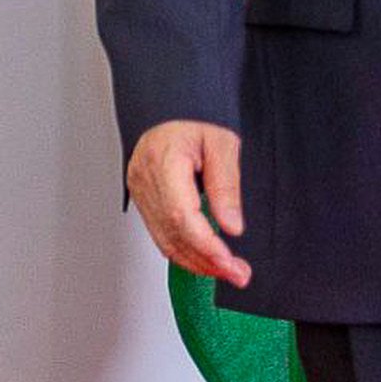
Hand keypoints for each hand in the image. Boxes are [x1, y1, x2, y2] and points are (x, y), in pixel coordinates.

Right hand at [126, 120, 252, 286]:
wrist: (171, 107)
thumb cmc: (195, 118)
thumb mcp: (223, 142)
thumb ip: (226, 185)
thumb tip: (232, 226)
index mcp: (163, 161)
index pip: (181, 215)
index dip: (205, 244)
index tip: (229, 261)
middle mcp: (145, 180)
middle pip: (172, 234)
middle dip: (207, 261)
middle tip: (239, 274)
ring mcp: (141, 192)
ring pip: (165, 240)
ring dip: (197, 262)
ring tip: (228, 272)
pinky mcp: (145, 200)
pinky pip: (161, 234)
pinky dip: (184, 252)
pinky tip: (205, 261)